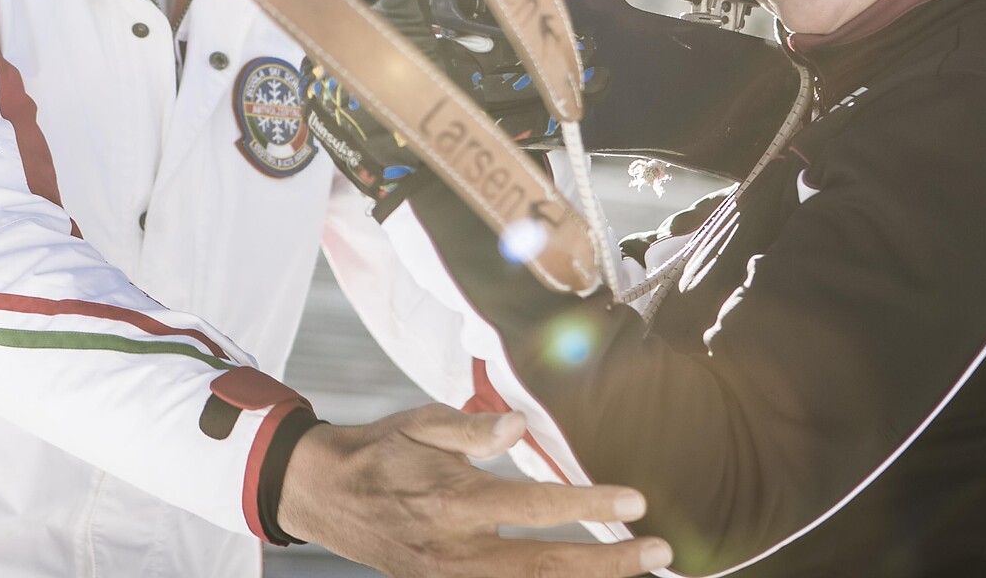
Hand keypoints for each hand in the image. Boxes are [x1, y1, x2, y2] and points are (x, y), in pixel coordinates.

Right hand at [276, 405, 670, 577]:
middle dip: (609, 564)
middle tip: (659, 553)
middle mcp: (458, 550)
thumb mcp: (420, 423)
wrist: (326, 495)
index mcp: (454, 500)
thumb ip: (472, 427)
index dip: (589, 504)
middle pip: (548, 565)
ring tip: (637, 573)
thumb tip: (520, 425)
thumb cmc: (380, 451)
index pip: (537, 507)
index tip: (635, 501)